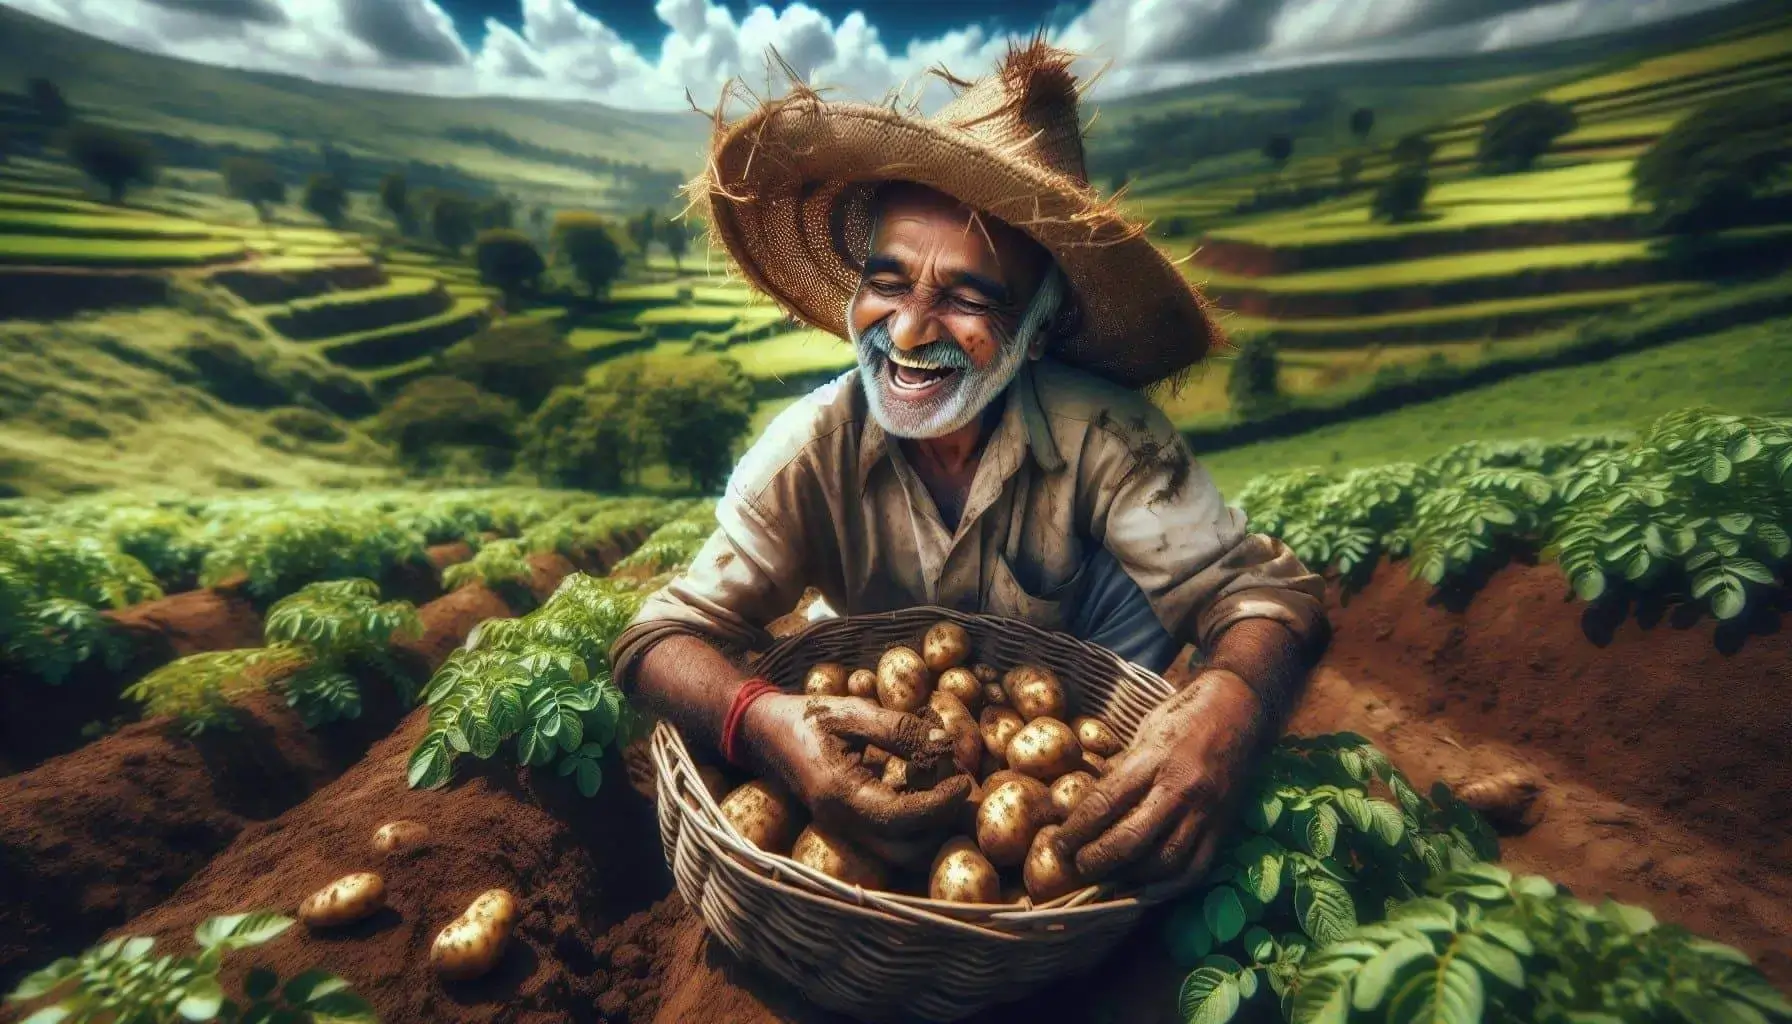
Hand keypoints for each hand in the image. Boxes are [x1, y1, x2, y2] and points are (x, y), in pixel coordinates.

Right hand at [740, 692, 972, 862]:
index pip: (903, 819)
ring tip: (938, 783)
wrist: (764, 732)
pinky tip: (918, 784)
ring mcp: (844, 831)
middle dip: (941, 824)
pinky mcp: (849, 828)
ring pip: (901, 853)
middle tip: (956, 785)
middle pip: (908, 852)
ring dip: (929, 826)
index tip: (963, 781)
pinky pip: (890, 839)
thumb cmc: (808, 717)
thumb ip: (899, 729)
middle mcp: (842, 824)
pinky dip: (915, 820)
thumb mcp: (852, 712)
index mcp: (841, 795)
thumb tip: (945, 744)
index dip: (940, 804)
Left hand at [1054, 669, 1263, 884]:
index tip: (1057, 844)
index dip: (1077, 830)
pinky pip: (1195, 868)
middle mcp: (1180, 789)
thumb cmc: (1184, 715)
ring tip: (1108, 879)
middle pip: (1131, 839)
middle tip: (1078, 867)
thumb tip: (1088, 805)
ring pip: (1164, 860)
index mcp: (1154, 759)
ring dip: (1131, 878)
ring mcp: (1206, 812)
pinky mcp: (1224, 827)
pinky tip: (1146, 889)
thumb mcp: (1145, 733)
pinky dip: (1167, 886)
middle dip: (1098, 860)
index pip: (1106, 803)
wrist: (1241, 707)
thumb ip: (1122, 770)